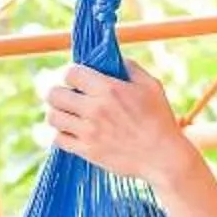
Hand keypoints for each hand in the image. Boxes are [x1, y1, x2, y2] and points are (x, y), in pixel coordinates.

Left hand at [45, 64, 200, 187]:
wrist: (163, 157)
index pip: (71, 73)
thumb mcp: (151, 86)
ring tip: (69, 115)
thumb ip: (130, 68)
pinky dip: (61, 135)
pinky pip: (58, 139)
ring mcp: (89, 132)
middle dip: (59, 93)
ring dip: (58, 113)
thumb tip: (114, 59)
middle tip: (68, 97)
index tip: (78, 81)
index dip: (72, 74)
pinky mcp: (87, 151)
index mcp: (108, 89)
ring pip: (53, 117)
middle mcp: (94, 109)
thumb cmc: (160, 119)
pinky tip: (72, 133)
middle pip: (54, 94)